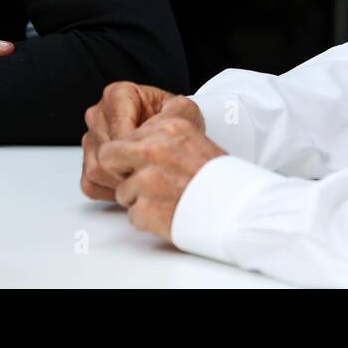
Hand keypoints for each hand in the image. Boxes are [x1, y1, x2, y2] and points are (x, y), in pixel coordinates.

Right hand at [81, 81, 202, 200]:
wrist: (167, 134)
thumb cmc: (172, 121)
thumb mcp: (182, 110)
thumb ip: (178, 111)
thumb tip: (165, 124)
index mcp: (118, 95)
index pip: (119, 130)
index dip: (137, 151)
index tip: (152, 160)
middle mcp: (99, 114)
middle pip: (105, 152)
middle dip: (129, 169)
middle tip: (150, 175)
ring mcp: (90, 138)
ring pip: (96, 169)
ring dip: (120, 182)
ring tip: (143, 180)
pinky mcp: (86, 161)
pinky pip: (91, 184)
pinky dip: (111, 191)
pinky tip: (132, 184)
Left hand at [98, 115, 225, 243]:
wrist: (237, 207)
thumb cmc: (217, 177)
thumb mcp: (192, 138)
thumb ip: (160, 135)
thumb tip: (130, 139)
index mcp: (166, 128)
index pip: (126, 136)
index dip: (133, 154)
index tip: (149, 163)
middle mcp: (153, 150)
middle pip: (109, 156)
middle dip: (120, 170)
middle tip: (138, 180)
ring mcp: (146, 181)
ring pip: (121, 190)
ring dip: (138, 199)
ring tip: (165, 200)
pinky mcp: (144, 209)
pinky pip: (131, 215)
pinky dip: (147, 219)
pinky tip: (168, 213)